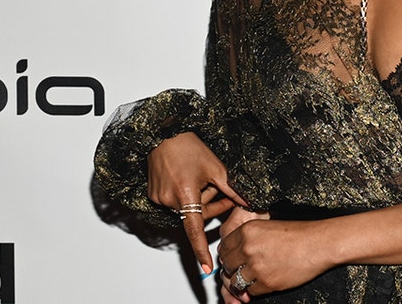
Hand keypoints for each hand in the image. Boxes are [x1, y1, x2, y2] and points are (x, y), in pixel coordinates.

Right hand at [147, 132, 245, 274]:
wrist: (165, 134)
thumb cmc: (189, 147)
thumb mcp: (216, 168)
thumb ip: (231, 190)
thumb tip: (247, 202)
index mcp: (186, 196)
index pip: (195, 231)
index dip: (201, 250)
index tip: (206, 267)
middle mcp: (169, 200)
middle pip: (196, 215)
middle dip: (212, 205)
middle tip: (222, 189)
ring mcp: (159, 198)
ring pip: (186, 208)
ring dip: (199, 198)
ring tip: (202, 178)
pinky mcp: (154, 194)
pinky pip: (175, 201)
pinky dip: (185, 194)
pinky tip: (188, 177)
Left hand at [218, 217, 330, 298]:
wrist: (320, 244)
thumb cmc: (301, 234)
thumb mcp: (269, 227)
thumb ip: (249, 239)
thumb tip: (234, 255)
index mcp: (248, 230)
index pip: (224, 247)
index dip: (229, 254)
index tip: (234, 258)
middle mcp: (248, 247)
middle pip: (227, 265)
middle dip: (234, 269)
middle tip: (245, 269)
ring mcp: (256, 266)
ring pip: (235, 281)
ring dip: (243, 281)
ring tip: (255, 277)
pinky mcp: (266, 282)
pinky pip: (251, 291)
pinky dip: (256, 289)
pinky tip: (267, 280)